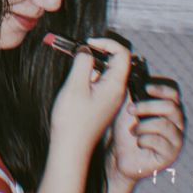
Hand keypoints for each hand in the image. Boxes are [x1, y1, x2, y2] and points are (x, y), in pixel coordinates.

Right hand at [50, 38, 130, 154]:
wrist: (70, 149)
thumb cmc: (72, 120)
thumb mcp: (75, 85)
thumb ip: (83, 62)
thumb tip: (86, 50)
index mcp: (115, 86)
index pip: (122, 54)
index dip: (106, 43)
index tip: (88, 43)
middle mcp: (117, 91)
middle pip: (115, 61)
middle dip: (96, 52)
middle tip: (78, 53)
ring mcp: (110, 98)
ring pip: (105, 71)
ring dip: (90, 65)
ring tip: (74, 72)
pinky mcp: (101, 103)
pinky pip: (99, 82)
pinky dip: (88, 76)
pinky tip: (75, 85)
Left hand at [109, 82, 184, 182]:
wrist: (118, 152)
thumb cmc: (125, 125)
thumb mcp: (126, 104)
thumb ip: (132, 88)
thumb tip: (129, 69)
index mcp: (168, 106)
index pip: (174, 92)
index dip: (162, 89)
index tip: (146, 88)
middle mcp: (176, 121)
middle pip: (171, 107)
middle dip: (147, 107)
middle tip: (131, 110)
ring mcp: (176, 139)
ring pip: (165, 125)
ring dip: (143, 126)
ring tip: (133, 130)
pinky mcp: (170, 155)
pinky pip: (160, 143)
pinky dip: (144, 140)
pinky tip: (138, 142)